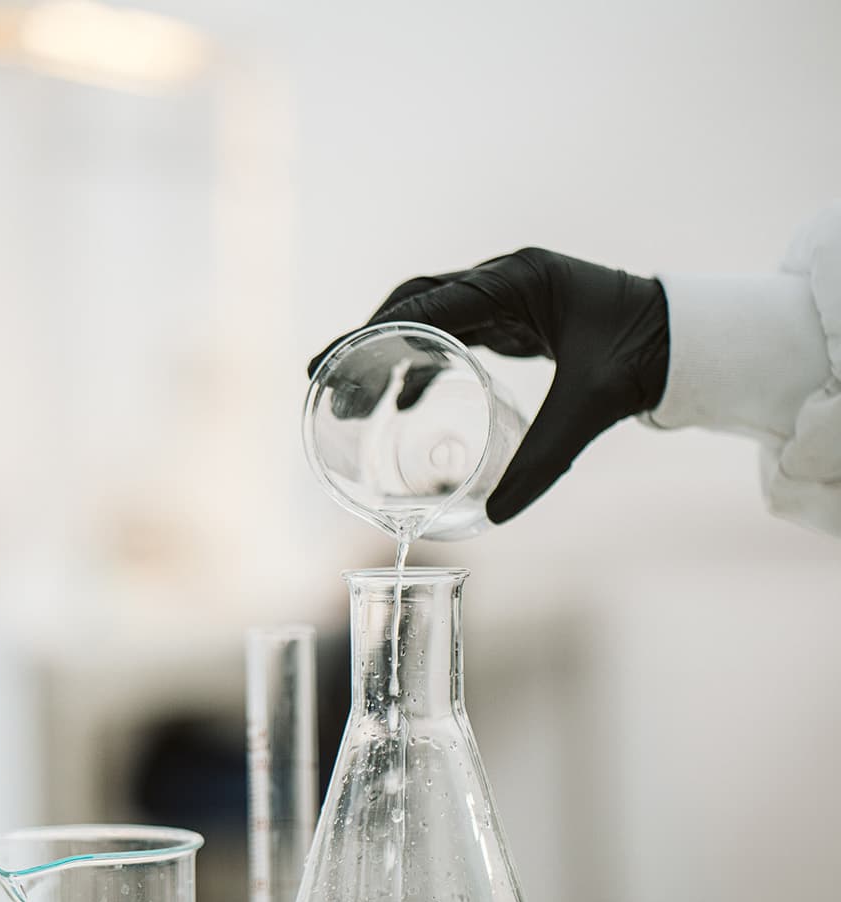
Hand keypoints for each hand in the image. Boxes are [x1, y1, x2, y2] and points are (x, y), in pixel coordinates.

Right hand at [309, 248, 669, 522]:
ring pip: (429, 315)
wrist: (682, 336)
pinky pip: (453, 331)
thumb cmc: (643, 356)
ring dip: (389, 351)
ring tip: (353, 397)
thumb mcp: (590, 408)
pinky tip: (406, 398)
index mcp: (516, 282)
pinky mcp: (515, 316)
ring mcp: (508, 294)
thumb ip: (544, 460)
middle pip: (414, 302)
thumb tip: (496, 517)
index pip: (427, 304)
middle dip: (366, 342)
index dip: (371, 334)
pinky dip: (424, 361)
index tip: (329, 363)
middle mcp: (505, 278)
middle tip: (324, 382)